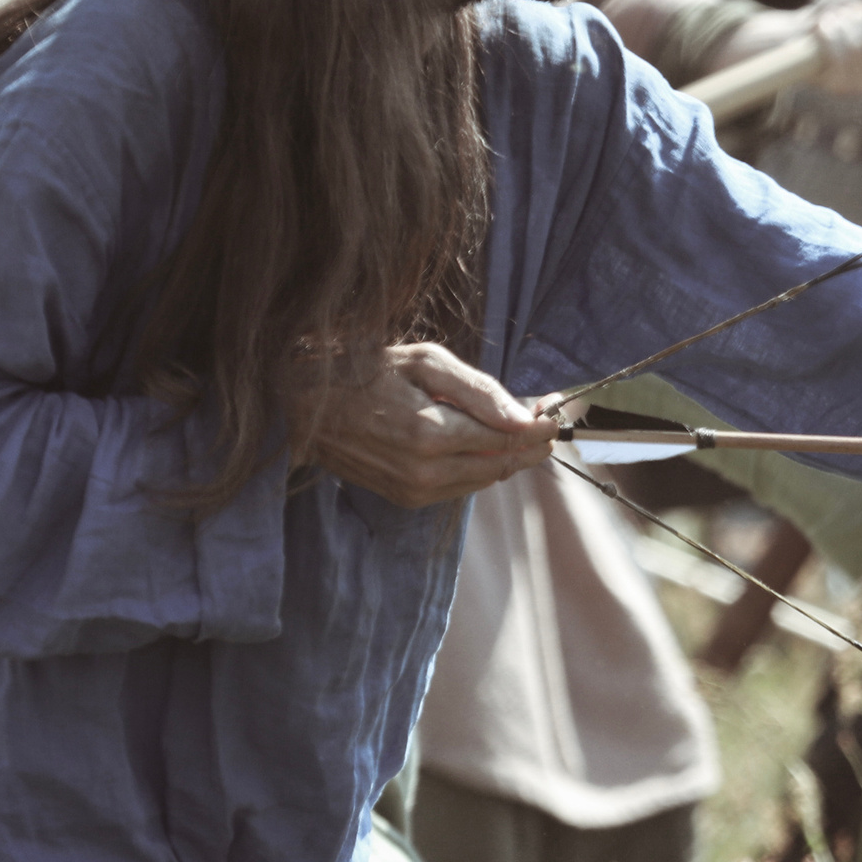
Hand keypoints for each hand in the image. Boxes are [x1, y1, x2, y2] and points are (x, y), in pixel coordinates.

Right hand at [290, 342, 557, 506]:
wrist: (304, 407)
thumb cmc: (367, 370)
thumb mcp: (425, 362)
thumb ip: (480, 391)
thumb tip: (525, 419)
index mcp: (432, 434)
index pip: (509, 439)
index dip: (541, 427)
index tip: (557, 409)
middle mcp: (426, 471)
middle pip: (503, 464)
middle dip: (531, 443)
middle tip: (545, 417)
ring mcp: (415, 491)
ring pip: (486, 479)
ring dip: (508, 455)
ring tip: (516, 426)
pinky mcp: (407, 499)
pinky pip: (462, 487)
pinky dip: (480, 467)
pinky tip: (480, 442)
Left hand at [806, 0, 861, 96]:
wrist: (803, 31)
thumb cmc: (841, 11)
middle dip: (859, 16)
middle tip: (848, 12)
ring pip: (858, 46)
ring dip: (841, 23)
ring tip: (833, 18)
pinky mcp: (842, 89)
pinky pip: (838, 57)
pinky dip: (827, 34)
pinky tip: (822, 29)